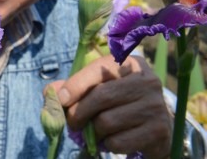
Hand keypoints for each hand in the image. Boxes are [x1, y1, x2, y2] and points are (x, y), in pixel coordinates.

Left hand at [50, 55, 171, 158]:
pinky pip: (118, 142)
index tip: (61, 99)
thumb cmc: (120, 102)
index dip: (75, 85)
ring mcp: (156, 106)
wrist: (156, 128)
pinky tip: (113, 139)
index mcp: (131, 63)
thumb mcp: (99, 88)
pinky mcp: (158, 131)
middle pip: (100, 97)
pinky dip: (108, 144)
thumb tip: (49, 92)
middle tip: (72, 123)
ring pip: (106, 122)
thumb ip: (73, 87)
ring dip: (93, 131)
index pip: (98, 70)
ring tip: (96, 131)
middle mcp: (147, 81)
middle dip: (78, 113)